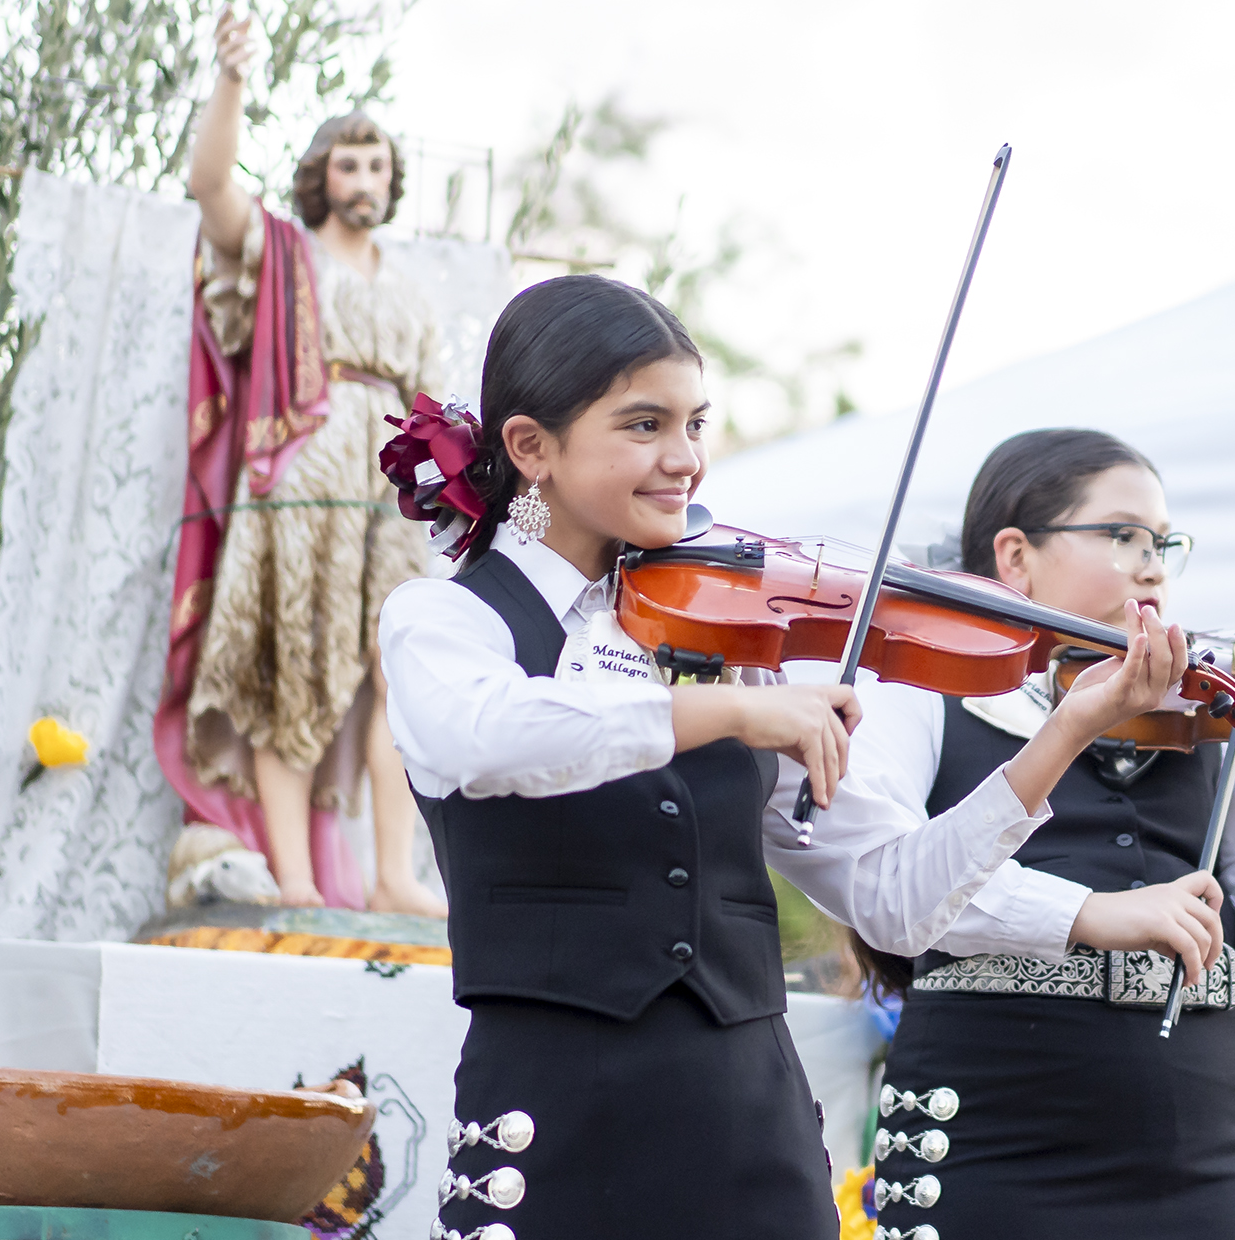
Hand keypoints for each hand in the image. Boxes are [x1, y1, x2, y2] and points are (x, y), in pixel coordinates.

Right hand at [215, 6, 255, 83]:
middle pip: (225, 31)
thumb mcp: (240, 40)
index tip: (230, 6)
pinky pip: (237, 58)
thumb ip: (245, 27)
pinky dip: (248, 54)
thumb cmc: (236, 55)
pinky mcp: (229, 66)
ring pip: (233, 44)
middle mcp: (219, 45)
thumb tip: (252, 13)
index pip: (220, 23)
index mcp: (220, 37)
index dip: (224, 15)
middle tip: (249, 20)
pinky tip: (257, 50)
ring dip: (245, 40)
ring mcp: (222, 56)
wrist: (232, 78)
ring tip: (257, 39)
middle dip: (237, 24)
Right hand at [735, 684, 860, 809]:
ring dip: (830, 781)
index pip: (848, 698)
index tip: (848, 732)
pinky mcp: (808, 732)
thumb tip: (813, 761)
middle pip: (843, 739)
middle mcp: (820, 701)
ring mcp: (816, 715)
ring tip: (826, 796)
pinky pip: (818, 764)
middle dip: (840, 764)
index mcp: (816, 692)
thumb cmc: (754, 711)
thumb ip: (805, 738)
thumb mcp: (789, 721)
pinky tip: (818, 795)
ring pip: (833, 756)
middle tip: (834, 779)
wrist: (738, 710)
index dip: (853, 718)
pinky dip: (819, 784)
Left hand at [1052, 601, 1188, 745]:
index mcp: (1156, 689)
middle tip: (1150, 609)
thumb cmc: (1094, 694)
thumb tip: (1140, 633)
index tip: (1171, 622)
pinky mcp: (1119, 696)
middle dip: (1161, 630)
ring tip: (1142, 612)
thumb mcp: (1119, 672)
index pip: (1177, 663)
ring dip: (1149, 631)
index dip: (1178, 642)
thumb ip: (1133, 658)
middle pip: (1168, 658)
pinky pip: (1132, 671)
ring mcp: (1138, 697)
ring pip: (1154, 660)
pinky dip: (1136, 652)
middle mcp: (1153, 694)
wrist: (1074, 720)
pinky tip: (1138, 636)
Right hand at [1068, 871, 1223, 985]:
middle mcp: (1172, 895)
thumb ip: (1170, 933)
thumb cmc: (1113, 919)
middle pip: (1212, 918)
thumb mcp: (1148, 922)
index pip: (1205, 882)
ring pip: (1203, 937)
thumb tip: (1186, 956)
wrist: (1090, 917)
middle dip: (1216, 945)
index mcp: (1169, 890)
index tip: (1212, 923)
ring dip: (1202, 961)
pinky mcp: (1160, 923)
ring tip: (1192, 974)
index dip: (1217, 900)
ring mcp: (1167, 908)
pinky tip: (1185, 975)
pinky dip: (1192, 966)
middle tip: (1207, 962)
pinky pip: (1189, 948)